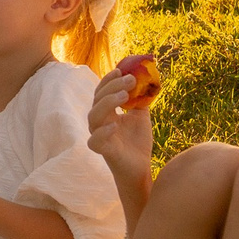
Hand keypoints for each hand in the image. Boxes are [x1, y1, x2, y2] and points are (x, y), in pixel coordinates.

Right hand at [87, 65, 155, 192]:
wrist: (141, 167)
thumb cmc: (138, 142)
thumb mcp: (141, 116)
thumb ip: (140, 99)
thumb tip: (145, 79)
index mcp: (107, 112)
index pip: (102, 91)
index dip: (109, 80)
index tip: (121, 70)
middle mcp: (100, 122)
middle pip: (97, 100)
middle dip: (112, 87)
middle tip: (130, 80)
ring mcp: (99, 136)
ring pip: (93, 116)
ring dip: (107, 103)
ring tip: (124, 96)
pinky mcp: (103, 151)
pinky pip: (94, 141)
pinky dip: (103, 132)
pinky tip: (115, 125)